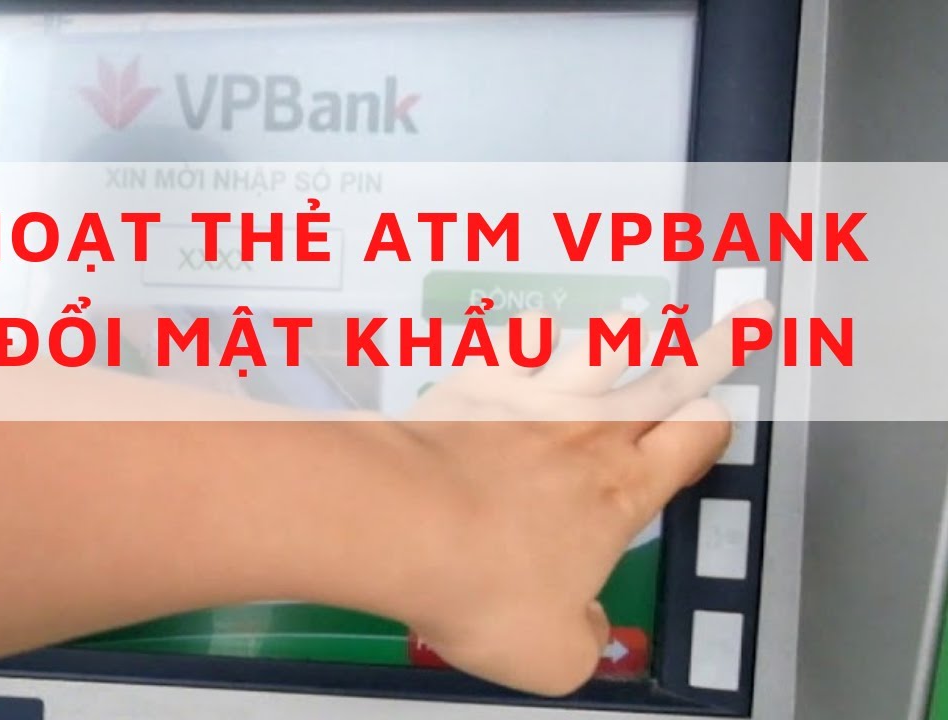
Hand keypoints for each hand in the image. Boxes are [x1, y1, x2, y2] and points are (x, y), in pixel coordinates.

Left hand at [374, 302, 768, 695]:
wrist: (403, 524)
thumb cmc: (485, 590)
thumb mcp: (552, 655)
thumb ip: (582, 638)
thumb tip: (584, 626)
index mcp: (620, 494)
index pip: (690, 446)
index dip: (712, 426)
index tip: (720, 410)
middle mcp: (587, 435)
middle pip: (667, 379)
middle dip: (714, 347)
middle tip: (749, 314)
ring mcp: (531, 398)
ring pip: (598, 348)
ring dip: (624, 333)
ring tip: (638, 319)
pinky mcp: (474, 382)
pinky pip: (515, 342)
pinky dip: (530, 335)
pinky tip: (531, 331)